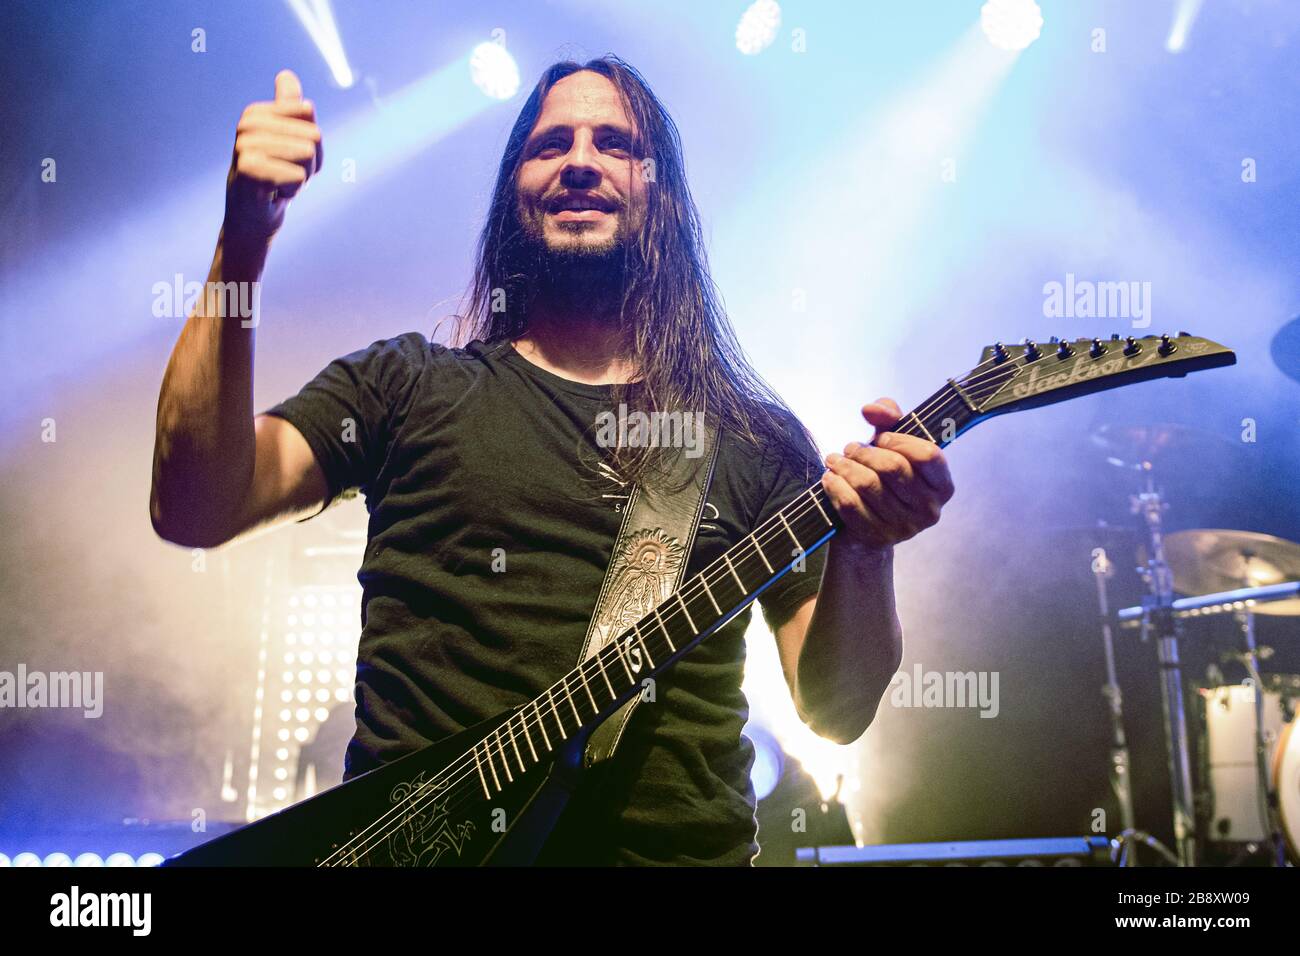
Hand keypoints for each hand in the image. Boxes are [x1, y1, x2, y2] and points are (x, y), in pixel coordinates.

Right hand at [224, 69, 322, 242]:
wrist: (252, 219)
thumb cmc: (273, 179)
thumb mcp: (286, 140)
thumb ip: (287, 108)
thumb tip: (286, 74)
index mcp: (255, 112)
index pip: (309, 114)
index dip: (311, 143)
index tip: (290, 158)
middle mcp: (246, 125)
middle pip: (313, 136)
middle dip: (309, 163)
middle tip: (284, 175)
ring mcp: (245, 146)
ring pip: (307, 155)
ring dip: (301, 178)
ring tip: (279, 185)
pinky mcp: (248, 170)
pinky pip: (297, 176)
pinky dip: (292, 191)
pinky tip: (273, 195)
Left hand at [820, 397, 954, 551]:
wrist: (868, 526)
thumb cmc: (885, 477)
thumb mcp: (893, 444)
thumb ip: (889, 416)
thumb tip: (870, 409)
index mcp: (943, 485)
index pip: (928, 455)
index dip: (900, 440)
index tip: (881, 438)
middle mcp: (929, 509)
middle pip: (893, 468)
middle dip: (864, 452)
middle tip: (850, 447)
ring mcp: (904, 527)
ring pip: (868, 485)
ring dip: (845, 466)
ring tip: (835, 459)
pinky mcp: (878, 537)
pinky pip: (850, 505)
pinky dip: (835, 486)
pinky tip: (829, 477)